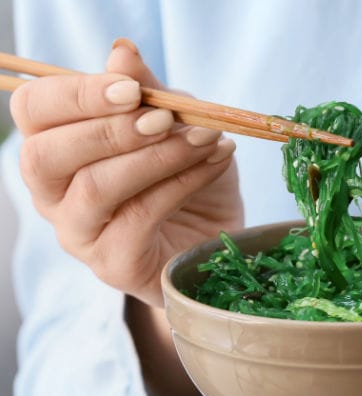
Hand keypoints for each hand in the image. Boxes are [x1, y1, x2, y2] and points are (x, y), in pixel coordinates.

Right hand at [10, 38, 242, 307]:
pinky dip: (182, 184)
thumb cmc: (187, 178)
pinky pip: (140, 218)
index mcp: (55, 150)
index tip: (133, 91)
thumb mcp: (173, 127)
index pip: (34, 111)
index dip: (77, 95)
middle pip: (48, 155)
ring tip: (206, 138)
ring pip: (97, 187)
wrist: (216, 238)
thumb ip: (145, 93)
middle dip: (110, 129)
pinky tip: (214, 164)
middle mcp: (53, 195)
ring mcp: (79, 235)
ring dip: (156, 156)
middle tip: (167, 118)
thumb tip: (121, 53)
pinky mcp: (113, 264)